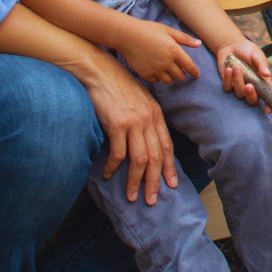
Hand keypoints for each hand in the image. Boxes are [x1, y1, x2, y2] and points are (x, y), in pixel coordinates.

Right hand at [84, 55, 177, 204]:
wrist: (101, 72)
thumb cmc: (119, 86)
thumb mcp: (141, 100)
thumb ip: (146, 119)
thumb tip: (146, 141)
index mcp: (156, 115)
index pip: (167, 146)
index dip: (169, 167)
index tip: (171, 184)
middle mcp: (148, 120)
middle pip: (156, 157)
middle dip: (155, 181)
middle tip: (152, 199)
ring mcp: (134, 123)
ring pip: (140, 159)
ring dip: (135, 181)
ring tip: (131, 196)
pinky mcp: (117, 124)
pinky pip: (118, 153)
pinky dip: (114, 167)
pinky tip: (107, 175)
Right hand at [111, 18, 201, 83]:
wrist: (127, 35)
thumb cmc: (149, 30)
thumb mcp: (169, 30)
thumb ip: (185, 39)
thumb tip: (199, 44)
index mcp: (174, 51)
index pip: (189, 66)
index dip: (195, 72)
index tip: (196, 75)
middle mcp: (166, 63)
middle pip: (180, 76)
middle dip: (182, 74)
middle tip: (181, 70)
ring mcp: (155, 70)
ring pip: (169, 81)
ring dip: (171, 77)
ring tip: (169, 71)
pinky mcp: (145, 74)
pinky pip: (156, 81)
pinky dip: (159, 78)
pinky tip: (157, 71)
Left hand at [216, 38, 271, 110]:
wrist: (231, 45)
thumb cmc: (247, 50)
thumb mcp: (257, 54)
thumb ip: (262, 64)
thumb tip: (267, 74)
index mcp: (261, 81)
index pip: (267, 95)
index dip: (268, 105)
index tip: (268, 110)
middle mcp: (251, 86)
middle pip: (252, 100)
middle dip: (251, 95)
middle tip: (249, 85)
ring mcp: (239, 86)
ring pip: (239, 92)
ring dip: (238, 80)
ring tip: (237, 67)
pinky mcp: (228, 84)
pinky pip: (228, 87)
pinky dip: (228, 78)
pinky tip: (229, 68)